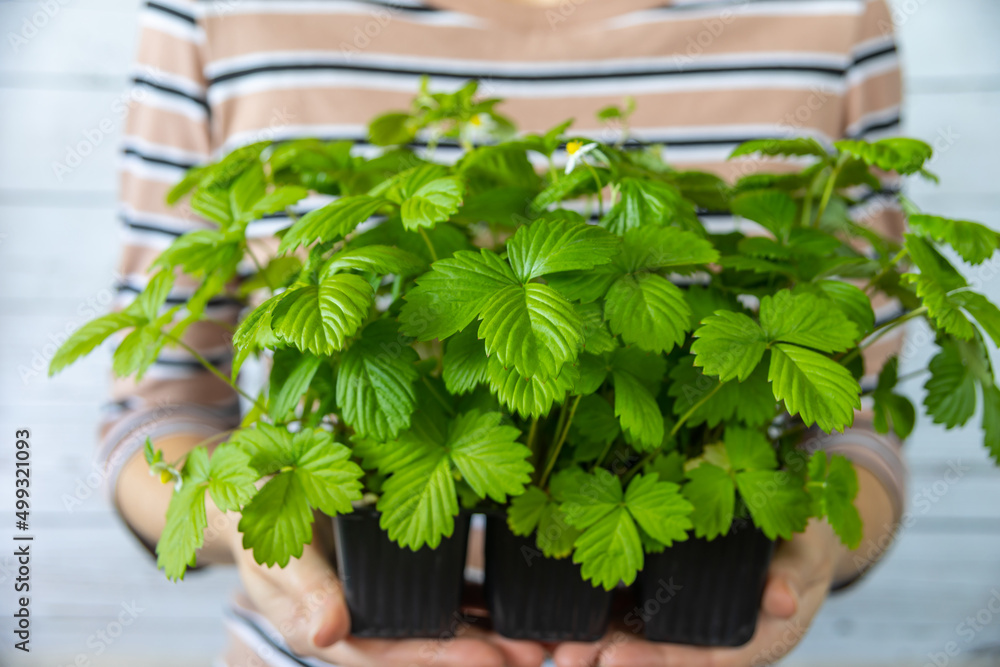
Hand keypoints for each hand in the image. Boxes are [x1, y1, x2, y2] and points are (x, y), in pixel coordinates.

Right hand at [230, 527, 546, 666]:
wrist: (252, 483)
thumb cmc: (254, 514)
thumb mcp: (270, 544)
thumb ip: (302, 586)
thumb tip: (330, 630)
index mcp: (323, 624)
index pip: (389, 653)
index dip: (440, 657)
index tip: (491, 658)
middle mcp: (354, 621)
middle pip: (422, 648)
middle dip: (478, 653)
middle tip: (534, 653)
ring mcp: (374, 599)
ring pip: (434, 626)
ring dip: (483, 633)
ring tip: (534, 637)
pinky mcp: (389, 575)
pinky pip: (434, 594)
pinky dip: (469, 602)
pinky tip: (506, 603)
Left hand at [551, 519, 839, 666]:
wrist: (796, 532)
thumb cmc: (805, 545)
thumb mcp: (807, 554)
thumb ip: (792, 575)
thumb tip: (783, 601)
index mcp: (747, 639)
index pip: (698, 659)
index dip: (657, 661)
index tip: (615, 658)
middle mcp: (708, 637)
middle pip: (656, 655)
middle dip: (611, 658)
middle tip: (566, 657)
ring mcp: (682, 619)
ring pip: (633, 635)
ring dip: (593, 642)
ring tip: (549, 644)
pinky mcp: (662, 593)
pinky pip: (626, 605)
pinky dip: (594, 610)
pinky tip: (557, 608)